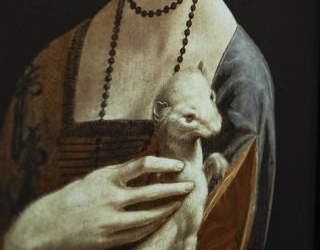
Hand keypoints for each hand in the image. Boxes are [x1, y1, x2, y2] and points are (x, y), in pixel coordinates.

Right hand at [4, 156, 192, 249]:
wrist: (46, 224)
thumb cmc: (75, 195)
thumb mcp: (97, 177)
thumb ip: (122, 174)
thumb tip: (150, 167)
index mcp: (108, 177)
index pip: (143, 164)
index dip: (165, 163)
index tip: (179, 164)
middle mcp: (110, 198)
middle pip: (152, 192)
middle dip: (175, 189)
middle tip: (190, 185)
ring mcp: (110, 220)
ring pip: (149, 216)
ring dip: (167, 209)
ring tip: (178, 203)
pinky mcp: (108, 238)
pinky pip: (138, 232)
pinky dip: (152, 225)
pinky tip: (160, 219)